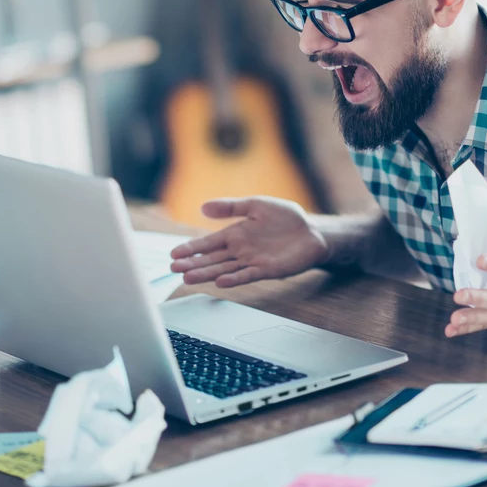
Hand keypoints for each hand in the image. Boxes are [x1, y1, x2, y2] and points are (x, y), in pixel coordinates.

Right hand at [169, 197, 328, 287]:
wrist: (312, 231)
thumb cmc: (285, 218)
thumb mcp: (255, 205)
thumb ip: (231, 207)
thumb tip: (203, 207)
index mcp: (235, 234)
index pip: (208, 243)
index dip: (191, 248)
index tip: (173, 253)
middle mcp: (240, 250)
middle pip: (211, 259)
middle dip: (192, 263)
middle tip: (174, 268)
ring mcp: (252, 262)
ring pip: (224, 269)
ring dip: (206, 274)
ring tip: (188, 277)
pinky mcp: (267, 270)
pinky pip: (247, 275)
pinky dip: (234, 279)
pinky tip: (219, 282)